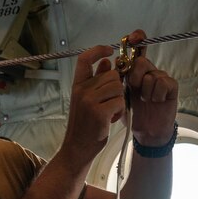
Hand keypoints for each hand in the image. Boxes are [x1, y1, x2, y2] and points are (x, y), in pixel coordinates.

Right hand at [62, 44, 126, 167]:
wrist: (77, 148)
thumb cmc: (84, 125)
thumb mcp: (86, 100)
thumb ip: (96, 80)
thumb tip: (107, 62)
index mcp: (77, 86)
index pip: (85, 59)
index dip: (98, 50)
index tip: (109, 50)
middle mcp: (81, 91)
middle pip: (111, 74)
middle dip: (117, 87)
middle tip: (110, 102)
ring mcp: (89, 101)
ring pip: (118, 87)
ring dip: (119, 100)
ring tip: (110, 112)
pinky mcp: (99, 112)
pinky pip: (120, 101)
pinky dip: (120, 111)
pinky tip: (111, 119)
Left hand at [123, 30, 178, 146]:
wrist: (146, 131)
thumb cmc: (132, 113)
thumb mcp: (120, 95)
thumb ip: (116, 79)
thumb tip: (109, 61)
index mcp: (136, 71)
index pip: (138, 49)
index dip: (137, 39)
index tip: (132, 37)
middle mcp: (149, 71)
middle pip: (141, 61)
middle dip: (134, 75)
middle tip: (134, 88)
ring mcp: (161, 78)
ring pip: (151, 74)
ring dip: (145, 91)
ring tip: (146, 101)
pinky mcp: (172, 87)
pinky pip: (163, 83)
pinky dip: (156, 94)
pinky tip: (156, 102)